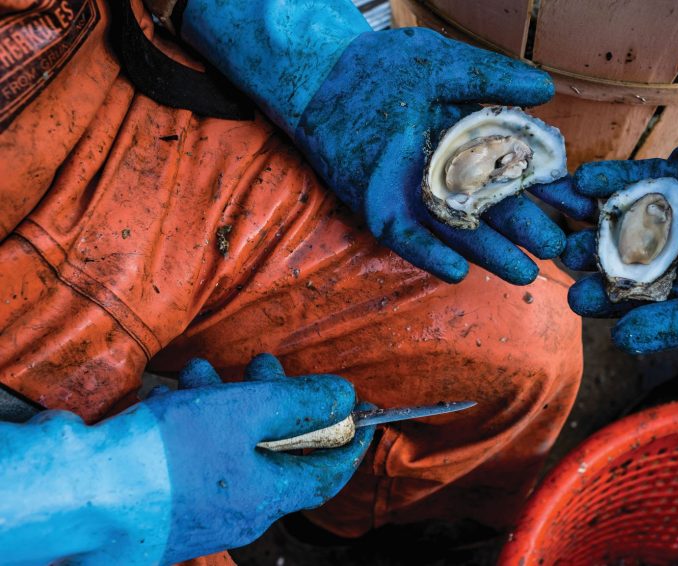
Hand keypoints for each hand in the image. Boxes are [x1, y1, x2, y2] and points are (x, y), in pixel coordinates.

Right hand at [146, 354, 373, 562]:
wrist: (76, 498)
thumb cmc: (164, 458)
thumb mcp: (245, 412)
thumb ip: (299, 402)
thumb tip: (346, 398)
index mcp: (266, 495)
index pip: (328, 473)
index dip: (349, 440)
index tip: (362, 411)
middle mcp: (236, 511)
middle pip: (273, 451)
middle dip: (272, 401)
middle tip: (263, 364)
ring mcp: (197, 510)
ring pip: (227, 447)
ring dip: (223, 403)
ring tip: (203, 371)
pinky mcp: (162, 501)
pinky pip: (191, 458)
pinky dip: (190, 422)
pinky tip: (169, 396)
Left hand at [292, 28, 594, 283]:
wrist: (324, 76)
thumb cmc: (385, 66)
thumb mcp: (445, 64)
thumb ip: (492, 77)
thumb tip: (547, 90)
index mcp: (474, 142)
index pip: (519, 169)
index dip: (549, 187)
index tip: (580, 203)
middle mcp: (451, 175)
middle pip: (495, 207)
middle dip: (526, 229)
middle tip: (557, 248)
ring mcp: (417, 196)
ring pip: (460, 230)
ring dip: (490, 253)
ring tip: (523, 274)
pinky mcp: (383, 211)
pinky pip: (410, 239)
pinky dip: (432, 255)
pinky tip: (458, 273)